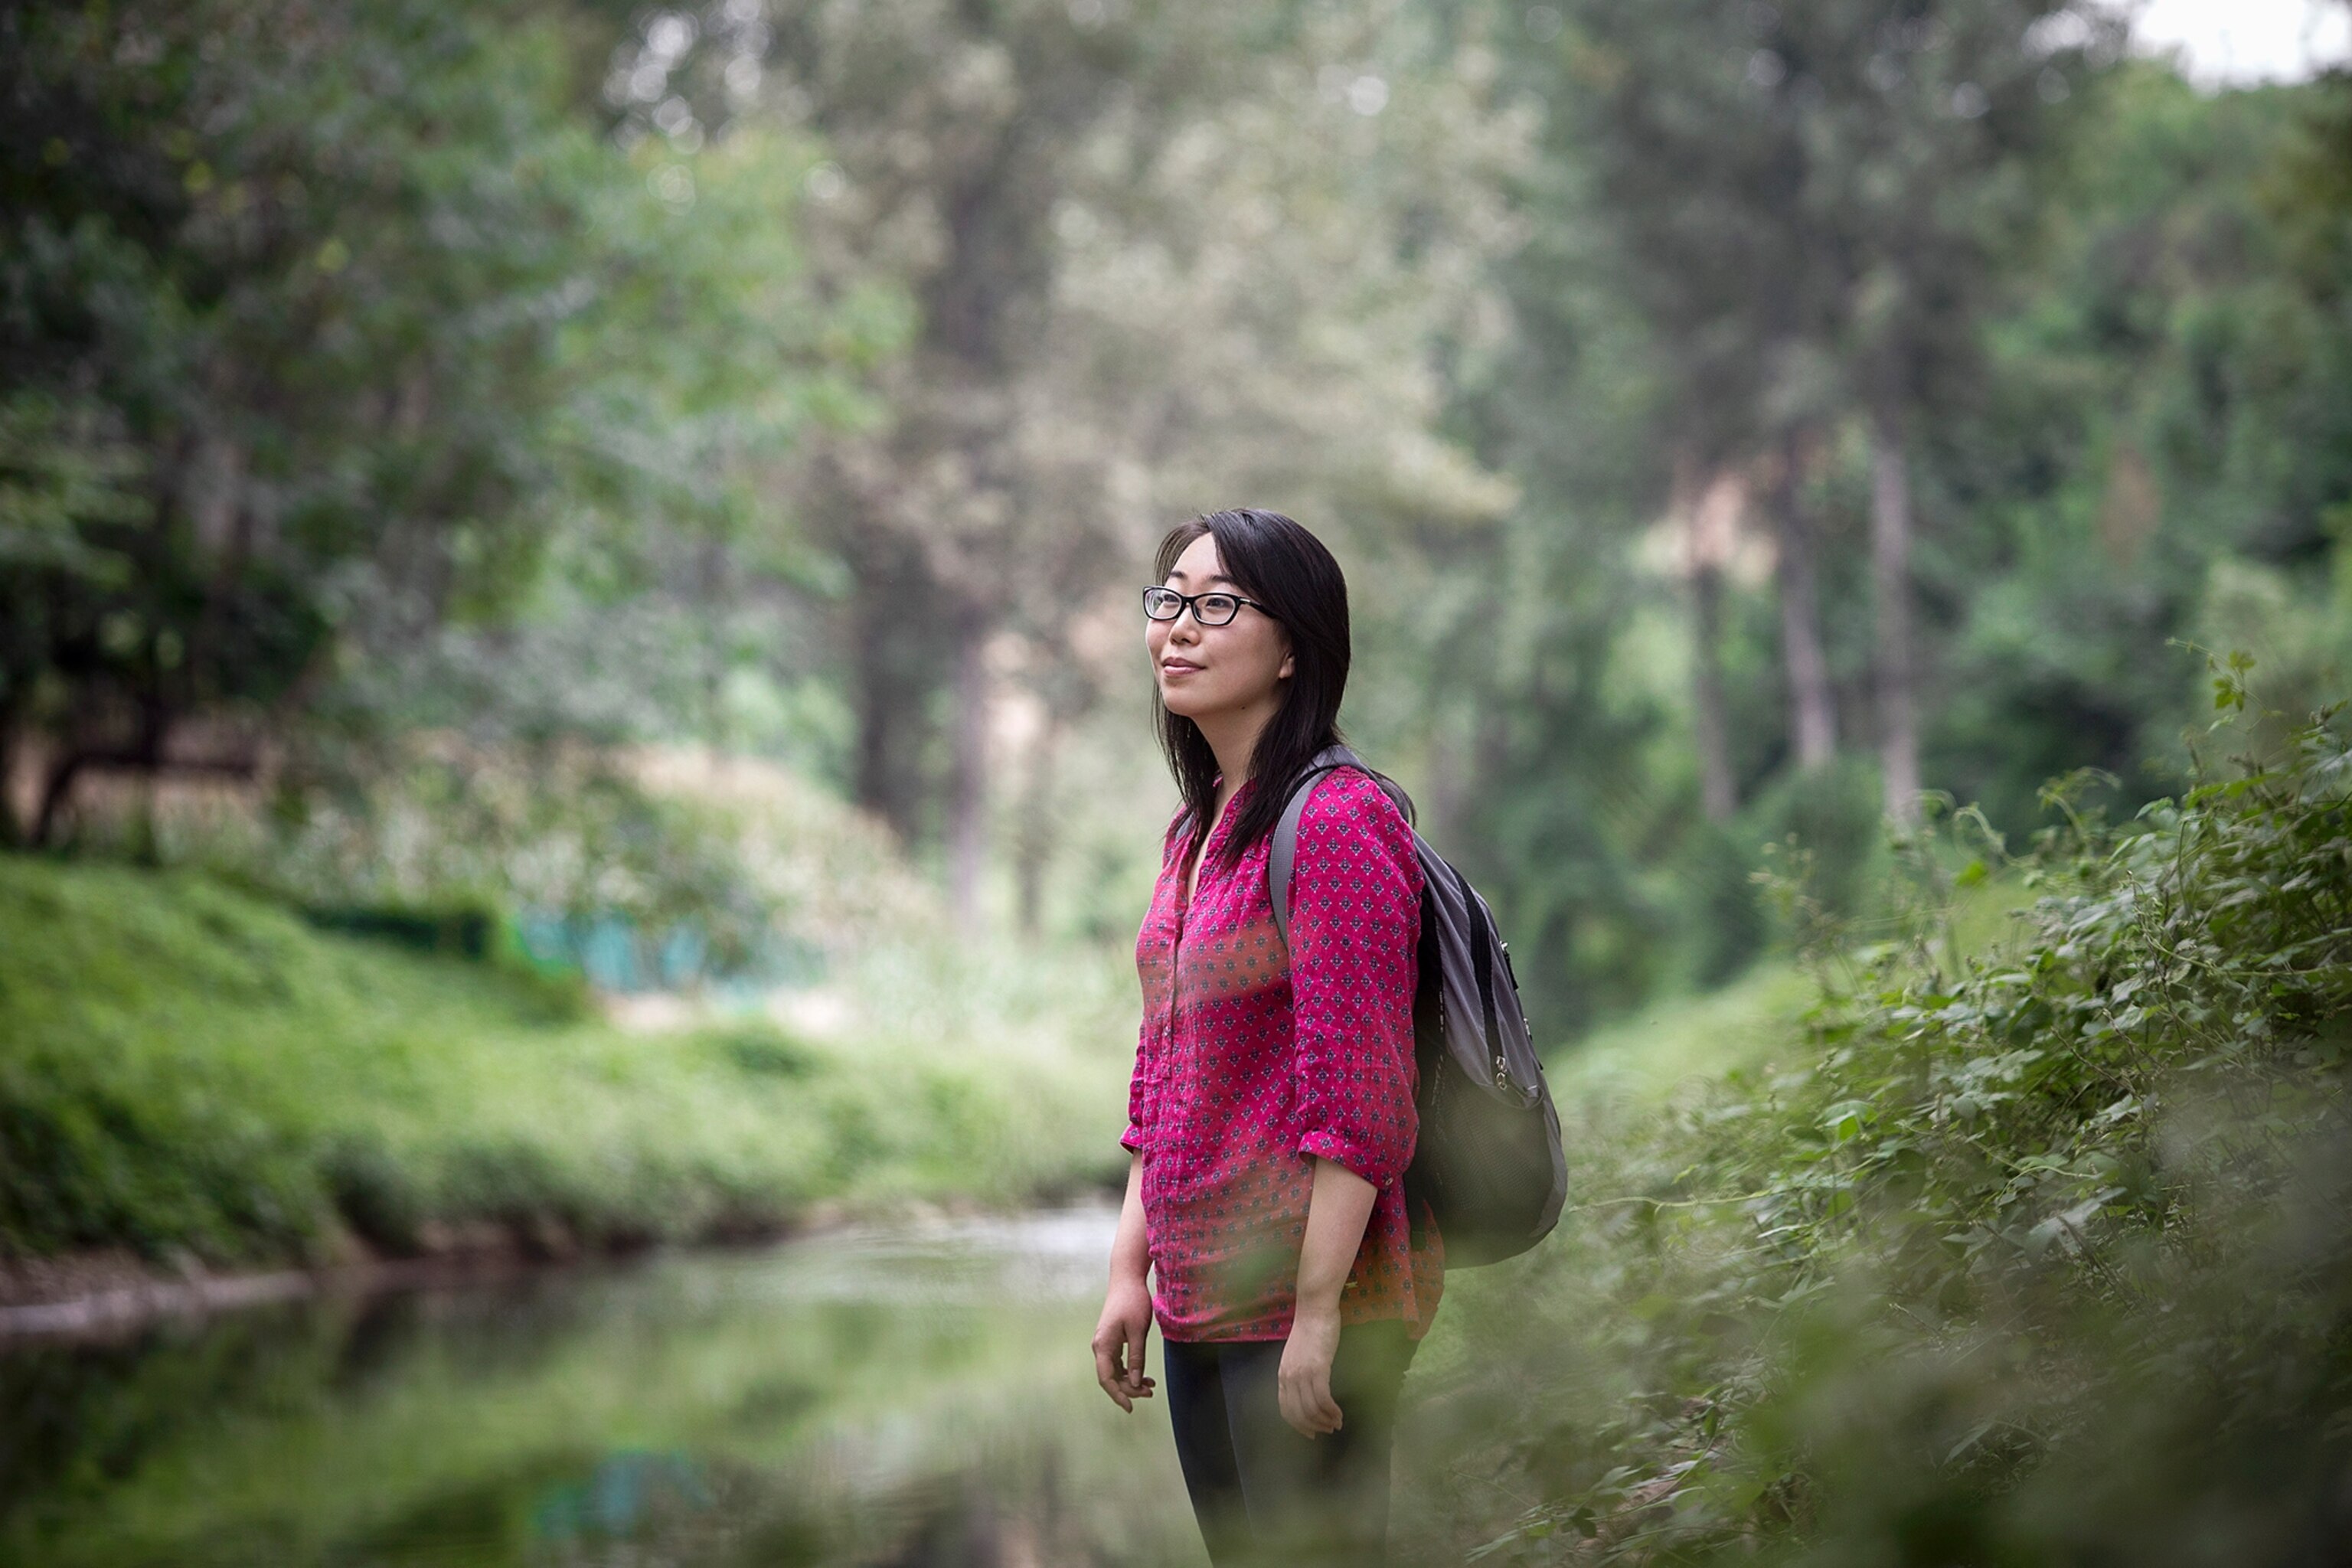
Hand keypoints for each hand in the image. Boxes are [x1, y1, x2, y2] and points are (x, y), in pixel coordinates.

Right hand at [1092, 1274, 1155, 1411]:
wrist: (1126, 1279)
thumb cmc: (1133, 1302)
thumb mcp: (1138, 1331)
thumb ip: (1136, 1358)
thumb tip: (1134, 1382)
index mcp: (1103, 1346)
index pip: (1107, 1379)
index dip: (1118, 1395)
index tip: (1130, 1408)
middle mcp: (1100, 1346)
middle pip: (1111, 1378)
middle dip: (1129, 1389)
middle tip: (1150, 1392)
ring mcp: (1105, 1343)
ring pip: (1115, 1371)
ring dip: (1130, 1381)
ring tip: (1150, 1386)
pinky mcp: (1112, 1340)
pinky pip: (1118, 1362)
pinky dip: (1130, 1371)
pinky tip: (1144, 1375)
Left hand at [1277, 1305, 1343, 1436]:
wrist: (1315, 1310)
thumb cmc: (1310, 1330)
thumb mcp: (1298, 1355)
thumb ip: (1298, 1373)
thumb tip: (1307, 1391)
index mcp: (1283, 1375)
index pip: (1285, 1409)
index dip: (1298, 1425)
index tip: (1311, 1433)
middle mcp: (1289, 1378)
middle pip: (1298, 1414)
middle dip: (1314, 1427)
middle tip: (1328, 1430)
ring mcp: (1302, 1374)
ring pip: (1311, 1409)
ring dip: (1325, 1421)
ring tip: (1337, 1423)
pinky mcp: (1318, 1369)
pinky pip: (1323, 1399)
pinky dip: (1332, 1411)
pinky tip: (1339, 1414)